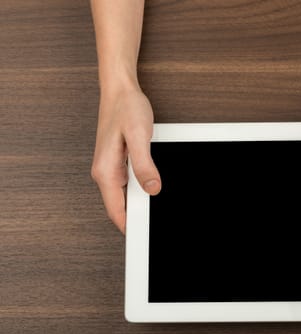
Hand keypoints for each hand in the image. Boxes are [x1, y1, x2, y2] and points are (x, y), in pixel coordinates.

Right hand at [91, 88, 160, 233]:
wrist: (120, 90)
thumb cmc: (126, 109)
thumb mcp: (139, 137)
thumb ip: (144, 166)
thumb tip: (152, 190)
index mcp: (106, 171)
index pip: (116, 210)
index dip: (129, 227)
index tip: (142, 238)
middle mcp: (105, 172)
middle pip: (120, 205)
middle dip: (137, 216)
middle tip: (158, 223)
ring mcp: (111, 167)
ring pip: (125, 195)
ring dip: (140, 201)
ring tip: (158, 206)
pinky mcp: (118, 161)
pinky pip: (129, 183)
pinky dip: (141, 188)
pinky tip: (153, 185)